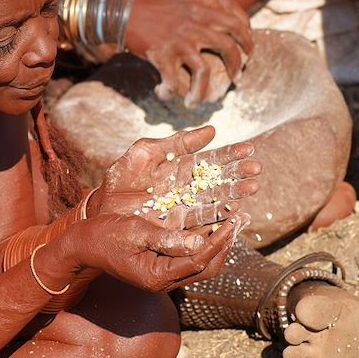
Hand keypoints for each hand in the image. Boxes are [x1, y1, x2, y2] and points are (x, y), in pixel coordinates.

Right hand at [62, 212, 238, 292]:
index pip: (198, 260)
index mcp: (157, 275)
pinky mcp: (161, 269)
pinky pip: (191, 260)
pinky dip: (206, 244)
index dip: (219, 240)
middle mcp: (163, 282)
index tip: (233, 219)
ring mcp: (163, 278)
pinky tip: (213, 225)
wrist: (83, 246)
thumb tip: (200, 240)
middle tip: (241, 219)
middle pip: (206, 268)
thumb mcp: (134, 231)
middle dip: (226, 243)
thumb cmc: (104, 235)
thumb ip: (166, 237)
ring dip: (219, 244)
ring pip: (201, 266)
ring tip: (234, 221)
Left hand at [92, 125, 259, 229]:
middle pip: (218, 181)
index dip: (230, 154)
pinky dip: (219, 218)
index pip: (210, 160)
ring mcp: (184, 208)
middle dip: (238, 175)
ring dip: (234, 195)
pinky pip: (202, 223)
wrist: (102, 209)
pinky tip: (235, 212)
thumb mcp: (144, 153)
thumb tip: (211, 130)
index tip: (249, 149)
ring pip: (215, 201)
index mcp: (180, 167)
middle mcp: (186, 188)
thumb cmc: (120, 178)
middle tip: (256, 170)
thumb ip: (175, 143)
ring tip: (252, 189)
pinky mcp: (178, 227)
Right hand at [123, 0, 252, 107]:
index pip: (236, 24)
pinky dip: (170, 92)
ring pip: (204, 72)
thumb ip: (202, 2)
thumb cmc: (151, 5)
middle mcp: (196, 25)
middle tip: (237, 77)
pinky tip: (163, 94)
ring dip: (203, 91)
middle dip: (236, 66)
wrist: (123, 13)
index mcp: (202, 9)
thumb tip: (221, 12)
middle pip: (228, 48)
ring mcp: (181, 41)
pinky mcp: (164, 55)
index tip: (249, 52)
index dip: (247, 40)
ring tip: (197, 101)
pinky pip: (173, 82)